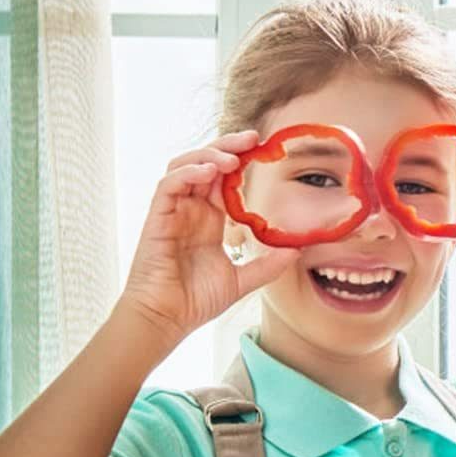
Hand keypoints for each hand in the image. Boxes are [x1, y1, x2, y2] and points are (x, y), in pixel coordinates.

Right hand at [119, 131, 297, 346]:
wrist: (168, 319)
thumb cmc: (196, 300)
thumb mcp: (242, 280)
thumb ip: (268, 264)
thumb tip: (298, 251)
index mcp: (210, 218)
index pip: (225, 178)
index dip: (242, 160)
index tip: (265, 148)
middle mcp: (191, 209)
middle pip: (206, 162)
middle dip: (228, 146)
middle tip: (253, 137)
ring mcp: (173, 211)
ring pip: (184, 165)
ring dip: (208, 154)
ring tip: (232, 157)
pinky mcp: (157, 217)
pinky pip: (168, 184)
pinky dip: (187, 173)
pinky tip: (208, 171)